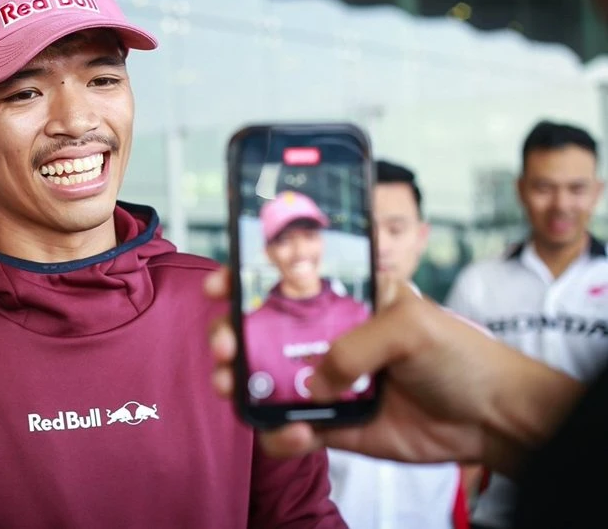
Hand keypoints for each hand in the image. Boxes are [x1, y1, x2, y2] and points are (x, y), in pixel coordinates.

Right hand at [205, 268, 580, 475]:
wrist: (490, 419)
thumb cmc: (459, 355)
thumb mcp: (410, 326)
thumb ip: (355, 346)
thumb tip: (314, 383)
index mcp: (345, 298)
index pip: (287, 279)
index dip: (247, 279)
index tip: (222, 287)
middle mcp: (327, 335)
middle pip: (262, 330)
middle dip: (232, 335)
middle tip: (224, 346)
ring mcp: (326, 380)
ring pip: (265, 380)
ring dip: (241, 383)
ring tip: (233, 388)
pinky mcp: (330, 423)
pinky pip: (289, 427)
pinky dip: (281, 433)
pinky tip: (298, 433)